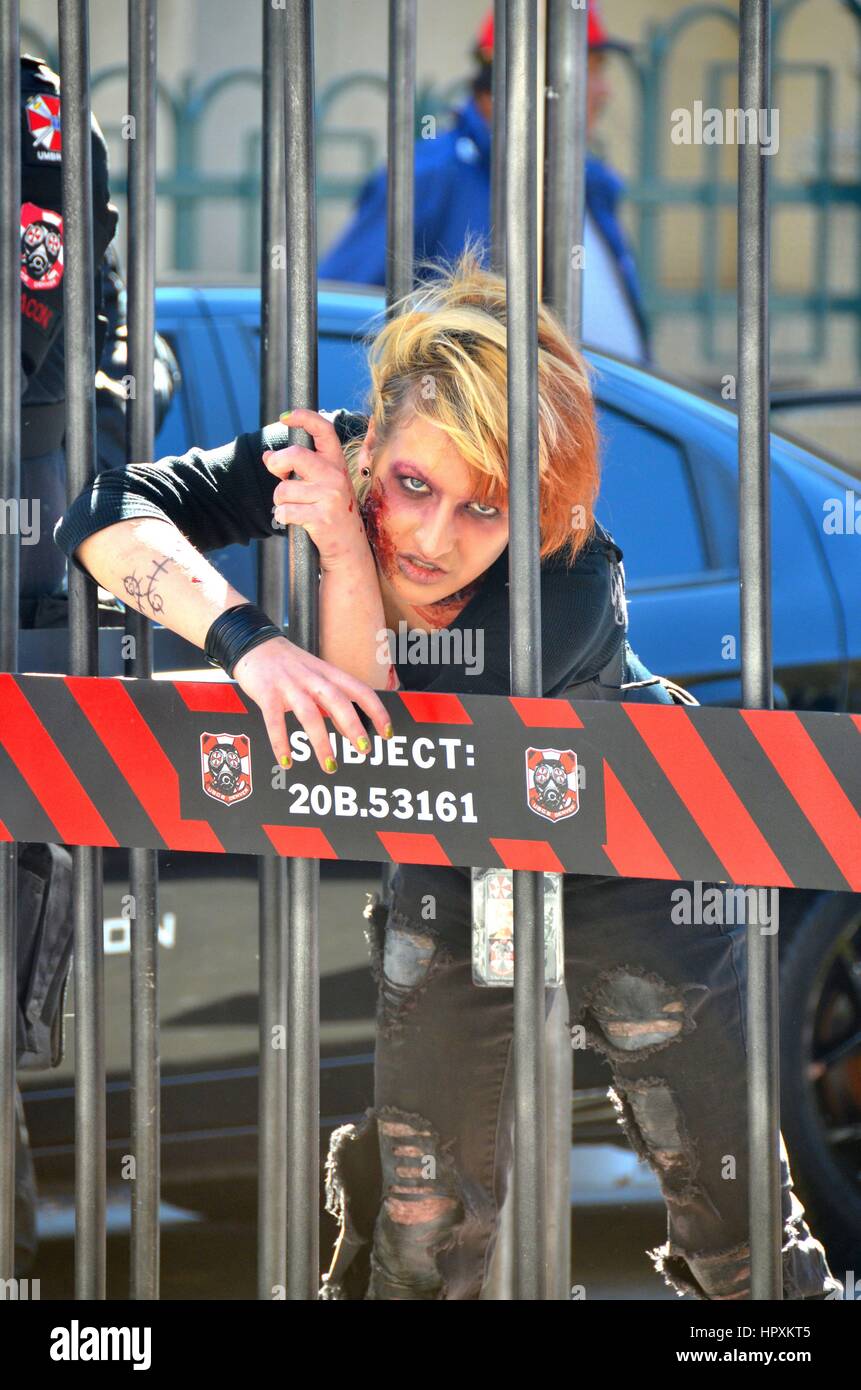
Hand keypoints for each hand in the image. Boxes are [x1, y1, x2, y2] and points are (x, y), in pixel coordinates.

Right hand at [232, 634, 391, 772]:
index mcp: (329, 674)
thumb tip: (351, 729)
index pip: (360, 690)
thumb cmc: (290, 665)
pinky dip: (281, 743)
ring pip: (310, 715)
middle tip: (365, 751)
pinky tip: (287, 761)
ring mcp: (289, 686)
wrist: (254, 643)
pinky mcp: (267, 693)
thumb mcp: (316, 676)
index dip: (377, 710)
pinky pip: (275, 721)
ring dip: (321, 742)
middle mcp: (312, 679)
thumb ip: (333, 700)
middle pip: (339, 702)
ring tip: (330, 765)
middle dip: (354, 727)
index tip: (387, 732)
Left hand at [263, 408, 368, 570]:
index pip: (324, 430)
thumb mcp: (318, 485)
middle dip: (277, 464)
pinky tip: (294, 520)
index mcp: (336, 463)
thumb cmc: (330, 512)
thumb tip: (267, 456)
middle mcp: (336, 476)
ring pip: (284, 489)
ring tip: (294, 508)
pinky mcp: (323, 517)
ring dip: (280, 501)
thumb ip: (295, 468)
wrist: (348, 547)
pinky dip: (282, 517)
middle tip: (277, 474)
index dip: (304, 418)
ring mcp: (331, 496)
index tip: (285, 416)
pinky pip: (285, 511)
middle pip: (295, 455)